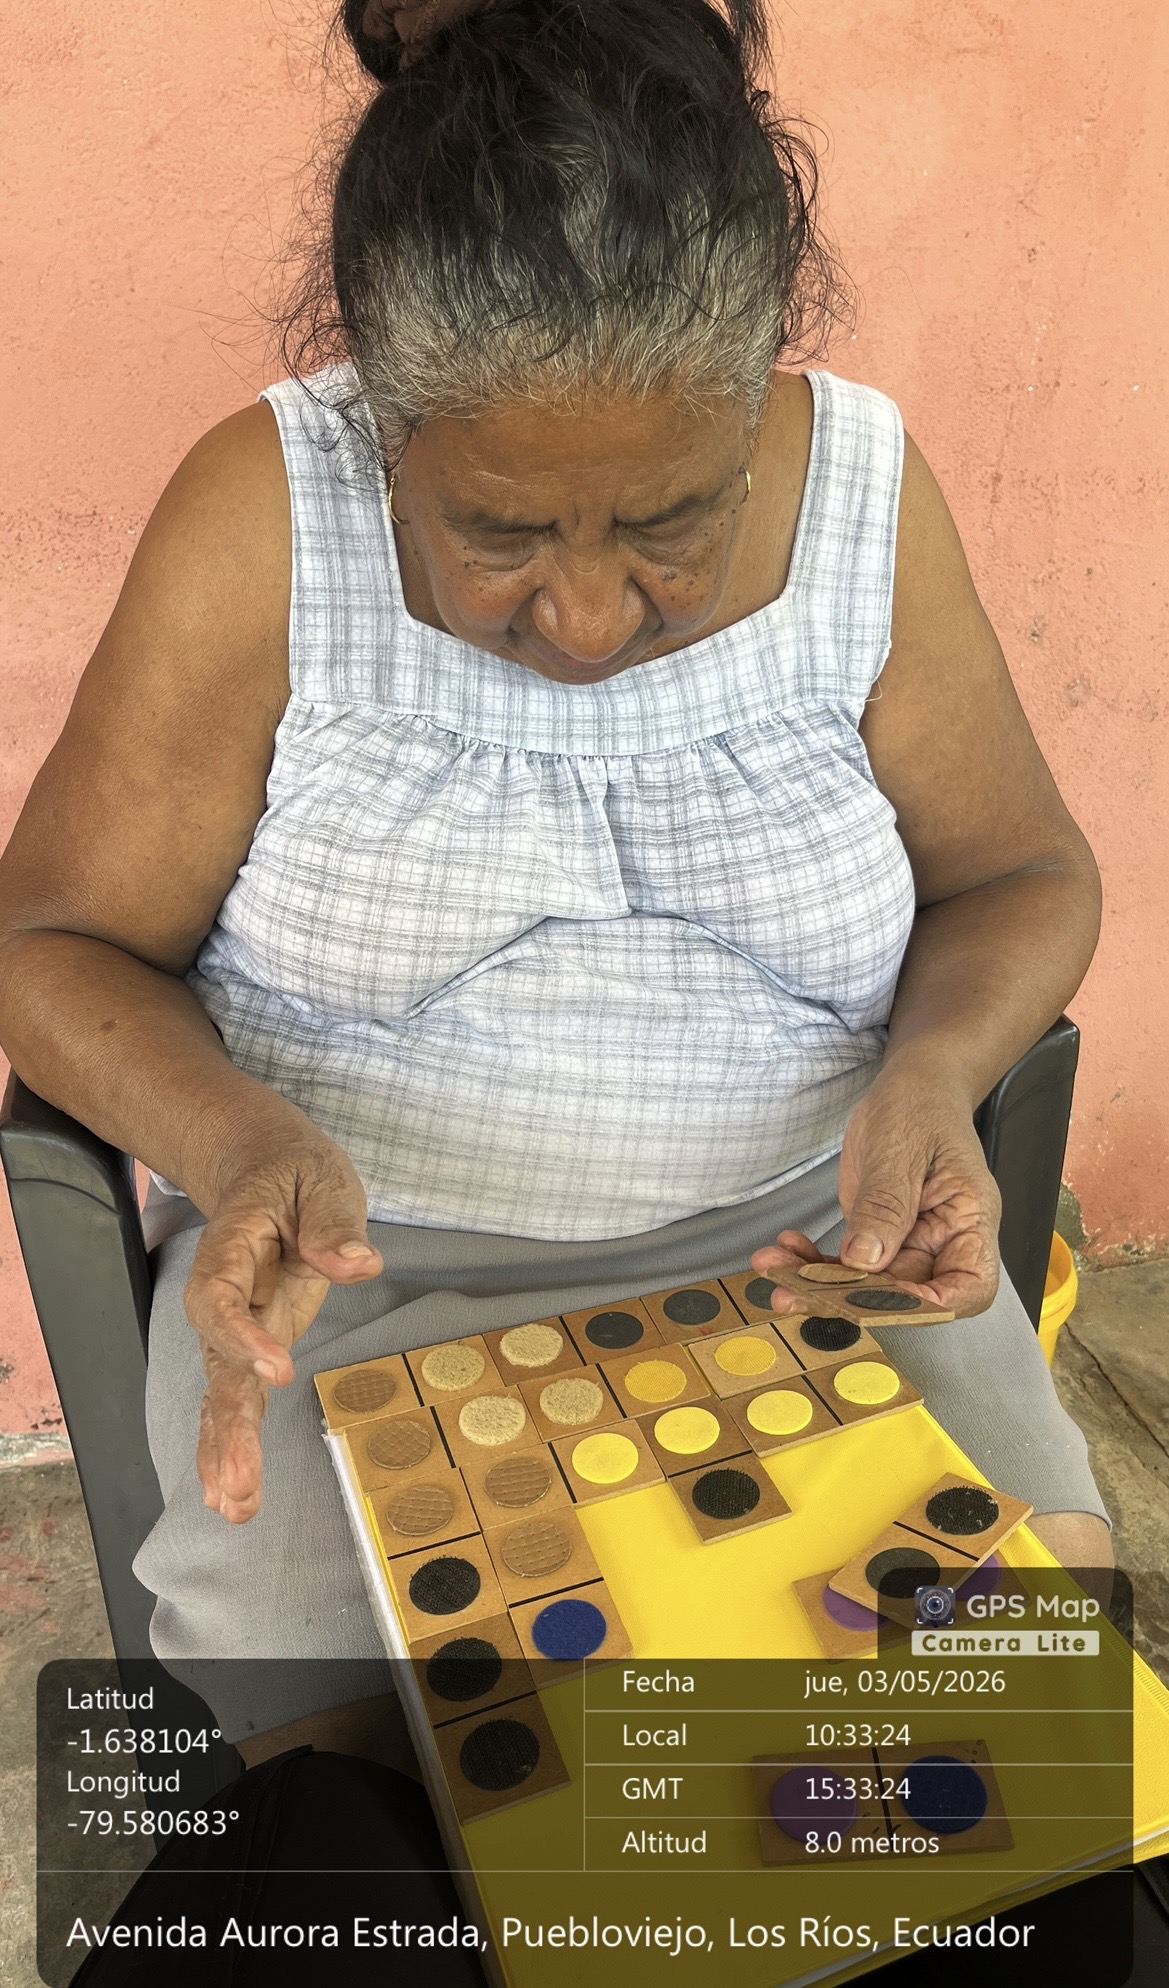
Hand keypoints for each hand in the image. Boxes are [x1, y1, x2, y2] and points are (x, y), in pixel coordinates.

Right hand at [184, 1132, 382, 1523]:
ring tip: (234, 1504)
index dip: (243, 1336)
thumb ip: (333, 1221)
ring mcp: (238, 1324)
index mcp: (233, 1247)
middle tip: (237, 1478)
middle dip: (228, 1422)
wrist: (263, 1168)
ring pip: (221, 1390)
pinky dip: (232, 1443)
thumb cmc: (294, 1173)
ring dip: (225, 1447)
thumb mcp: (321, 1179)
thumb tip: (357, 1263)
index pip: (222, 1296)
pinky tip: (233, 1494)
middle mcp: (225, 1294)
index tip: (278, 1370)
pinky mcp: (255, 1343)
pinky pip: (235, 1396)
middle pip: (216, 1360)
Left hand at [752, 1056, 1001, 1319]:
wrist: (912, 1088)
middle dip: (849, 1297)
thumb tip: (866, 1260)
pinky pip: (846, 1262)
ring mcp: (907, 1240)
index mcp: (969, 1220)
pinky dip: (812, 1261)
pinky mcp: (875, 1233)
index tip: (878, 1300)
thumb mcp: (900, 1149)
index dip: (930, 1306)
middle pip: (906, 1293)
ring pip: (867, 1282)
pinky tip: (783, 1249)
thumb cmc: (921, 1107)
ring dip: (818, 1282)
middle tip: (795, 1288)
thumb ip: (885, 1207)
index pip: (969, 1287)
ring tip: (773, 1266)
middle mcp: (941, 1240)